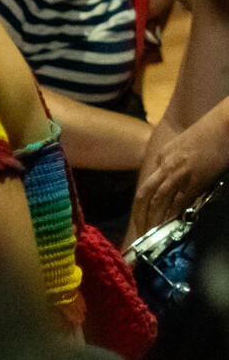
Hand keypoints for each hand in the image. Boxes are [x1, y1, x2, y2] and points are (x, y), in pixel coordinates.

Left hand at [130, 113, 228, 244]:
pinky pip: (180, 200)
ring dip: (153, 218)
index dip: (143, 205)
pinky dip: (173, 213)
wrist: (222, 125)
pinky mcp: (196, 178)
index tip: (141, 219)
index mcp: (161, 156)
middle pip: (145, 194)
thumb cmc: (207, 134)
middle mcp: (165, 164)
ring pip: (159, 199)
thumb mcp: (181, 145)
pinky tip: (170, 225)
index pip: (148, 185)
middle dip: (140, 215)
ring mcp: (179, 172)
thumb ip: (172, 160)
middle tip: (139, 232)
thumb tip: (172, 179)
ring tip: (150, 234)